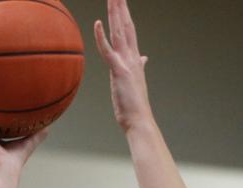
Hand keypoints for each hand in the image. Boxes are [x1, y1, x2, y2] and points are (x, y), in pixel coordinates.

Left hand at [94, 0, 151, 130]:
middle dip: (121, 7)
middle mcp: (133, 58)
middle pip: (125, 26)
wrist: (140, 121)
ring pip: (119, 32)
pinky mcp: (119, 71)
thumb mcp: (135, 81)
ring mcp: (127, 63)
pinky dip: (102, 37)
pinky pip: (108, 51)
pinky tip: (97, 23)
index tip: (121, 1)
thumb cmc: (135, 105)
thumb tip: (144, 58)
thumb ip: (139, 66)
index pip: (129, 31)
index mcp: (135, 59)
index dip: (125, 14)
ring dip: (115, 13)